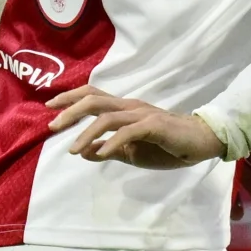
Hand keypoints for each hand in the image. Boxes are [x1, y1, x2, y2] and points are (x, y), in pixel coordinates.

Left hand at [46, 86, 227, 167]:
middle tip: (52, 127)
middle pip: (94, 100)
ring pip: (107, 117)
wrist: (201, 142)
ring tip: (73, 150)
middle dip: (70, 111)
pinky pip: (128, 132)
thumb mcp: (132, 152)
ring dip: (86, 133)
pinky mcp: (155, 125)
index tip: (49, 107)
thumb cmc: (167, 145)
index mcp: (124, 109)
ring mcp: (142, 114)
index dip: (70, 98)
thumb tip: (84, 152)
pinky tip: (101, 154)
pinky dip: (112, 143)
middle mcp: (130, 106)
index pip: (92, 96)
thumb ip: (109, 150)